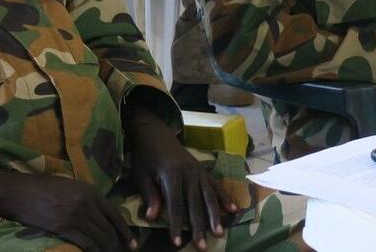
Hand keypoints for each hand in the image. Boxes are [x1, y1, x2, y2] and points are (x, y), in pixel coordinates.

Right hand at [9, 174, 135, 250]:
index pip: (115, 214)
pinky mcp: (63, 227)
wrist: (20, 192)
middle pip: (109, 229)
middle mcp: (87, 203)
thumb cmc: (44, 187)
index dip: (125, 231)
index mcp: (91, 191)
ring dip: (107, 250)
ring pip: (99, 238)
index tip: (132, 244)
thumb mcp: (72, 187)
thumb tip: (102, 216)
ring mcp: (75, 215)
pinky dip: (93, 251)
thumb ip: (88, 199)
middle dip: (117, 244)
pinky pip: (85, 243)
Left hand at [125, 110, 236, 248]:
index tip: (177, 243)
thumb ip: (149, 195)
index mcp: (171, 174)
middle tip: (202, 246)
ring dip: (215, 216)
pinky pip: (216, 185)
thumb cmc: (146, 156)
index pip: (175, 204)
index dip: (176, 224)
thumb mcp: (141, 174)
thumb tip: (152, 218)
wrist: (156, 133)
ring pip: (209, 196)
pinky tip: (234, 210)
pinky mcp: (203, 170)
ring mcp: (198, 171)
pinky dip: (225, 198)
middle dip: (198, 226)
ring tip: (219, 233)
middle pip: (195, 203)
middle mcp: (189, 173)